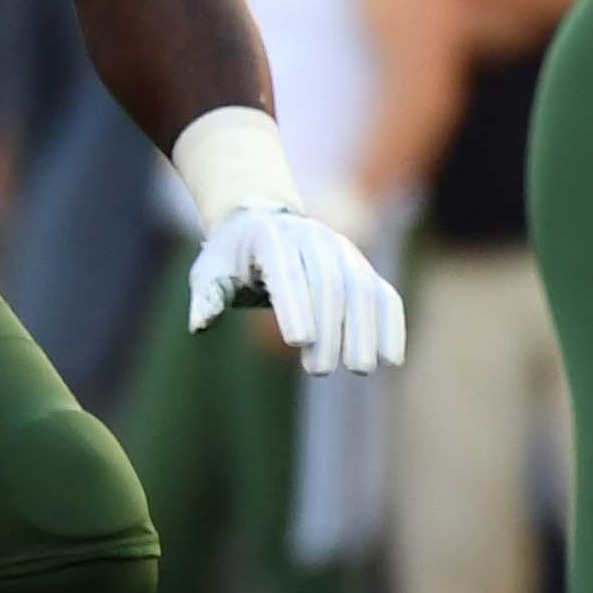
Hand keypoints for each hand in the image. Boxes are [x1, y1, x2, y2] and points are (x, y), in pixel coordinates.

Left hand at [187, 205, 406, 375]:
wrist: (262, 222)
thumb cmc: (232, 256)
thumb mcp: (210, 270)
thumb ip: (207, 295)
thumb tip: (200, 325)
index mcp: (270, 239)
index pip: (287, 271)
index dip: (295, 304)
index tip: (297, 342)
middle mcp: (312, 239)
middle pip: (328, 282)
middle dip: (329, 327)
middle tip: (320, 370)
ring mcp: (342, 252)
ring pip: (361, 288)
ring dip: (364, 330)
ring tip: (359, 368)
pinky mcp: (361, 268)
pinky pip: (384, 294)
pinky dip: (391, 325)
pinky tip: (391, 360)